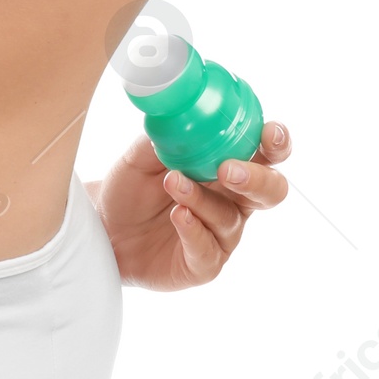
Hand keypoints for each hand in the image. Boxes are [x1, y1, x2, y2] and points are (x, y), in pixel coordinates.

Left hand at [85, 123, 290, 290]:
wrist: (102, 227)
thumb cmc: (131, 188)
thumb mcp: (142, 154)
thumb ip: (166, 135)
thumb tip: (180, 114)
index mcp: (227, 167)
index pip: (265, 154)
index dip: (276, 144)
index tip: (269, 133)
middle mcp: (233, 202)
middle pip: (270, 191)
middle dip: (256, 178)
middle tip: (227, 169)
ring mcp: (221, 235)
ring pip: (229, 218)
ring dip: (202, 198)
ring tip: (172, 182)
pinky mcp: (203, 264)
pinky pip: (208, 250)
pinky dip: (194, 230)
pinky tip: (179, 215)